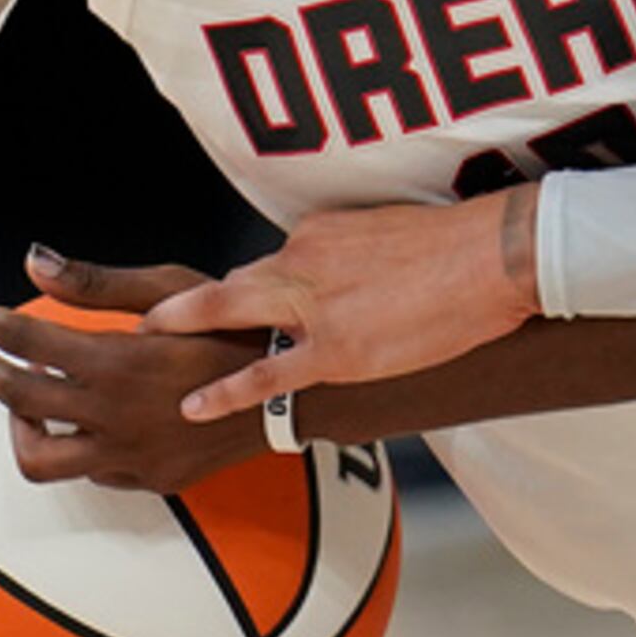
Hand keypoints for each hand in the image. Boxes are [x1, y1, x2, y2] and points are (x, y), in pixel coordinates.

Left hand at [0, 250, 276, 491]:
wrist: (291, 395)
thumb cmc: (232, 329)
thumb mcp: (170, 291)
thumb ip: (95, 283)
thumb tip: (32, 261)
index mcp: (117, 362)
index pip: (22, 338)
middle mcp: (114, 415)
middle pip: (14, 395)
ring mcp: (128, 457)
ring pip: (37, 457)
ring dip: (19, 423)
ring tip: (20, 396)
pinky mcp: (146, 480)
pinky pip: (88, 470)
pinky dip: (74, 443)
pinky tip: (81, 418)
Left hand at [142, 188, 537, 420]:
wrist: (490, 256)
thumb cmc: (455, 243)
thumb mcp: (385, 229)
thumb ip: (348, 252)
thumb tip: (335, 270)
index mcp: (317, 233)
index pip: (271, 266)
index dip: (255, 294)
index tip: (238, 309)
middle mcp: (302, 262)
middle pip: (228, 287)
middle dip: (182, 307)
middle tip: (145, 321)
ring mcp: (313, 307)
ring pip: (230, 317)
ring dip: (184, 333)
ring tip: (147, 347)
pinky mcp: (335, 351)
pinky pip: (264, 376)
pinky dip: (223, 392)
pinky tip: (193, 406)